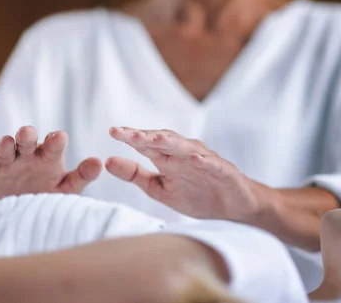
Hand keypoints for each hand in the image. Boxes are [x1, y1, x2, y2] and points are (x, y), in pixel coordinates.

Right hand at [0, 126, 101, 209]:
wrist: (14, 211)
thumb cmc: (46, 195)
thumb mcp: (65, 189)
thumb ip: (81, 176)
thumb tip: (99, 162)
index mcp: (49, 157)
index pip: (54, 145)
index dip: (56, 141)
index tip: (60, 137)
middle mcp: (27, 155)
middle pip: (27, 140)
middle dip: (27, 135)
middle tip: (28, 132)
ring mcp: (6, 162)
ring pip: (4, 149)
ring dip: (4, 144)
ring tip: (6, 143)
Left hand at [105, 127, 258, 220]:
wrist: (234, 207)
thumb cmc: (197, 195)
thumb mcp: (159, 188)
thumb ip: (135, 175)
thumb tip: (107, 161)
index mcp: (167, 158)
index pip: (146, 144)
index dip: (130, 138)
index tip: (113, 132)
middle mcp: (184, 154)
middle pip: (162, 141)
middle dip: (144, 136)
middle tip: (125, 133)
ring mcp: (204, 160)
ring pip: (185, 147)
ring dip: (170, 141)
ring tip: (153, 138)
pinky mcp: (223, 170)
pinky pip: (212, 163)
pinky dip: (203, 159)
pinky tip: (194, 157)